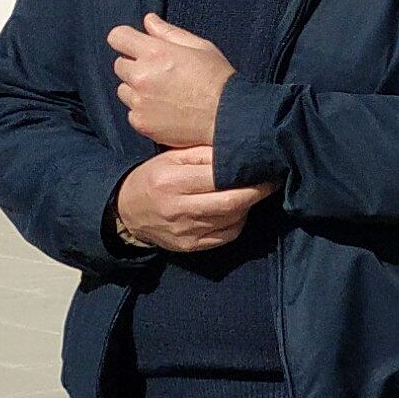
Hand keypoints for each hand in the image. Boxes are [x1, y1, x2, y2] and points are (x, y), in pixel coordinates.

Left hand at [109, 13, 234, 148]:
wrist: (229, 117)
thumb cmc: (219, 80)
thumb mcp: (200, 47)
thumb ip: (169, 32)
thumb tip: (148, 20)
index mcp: (155, 53)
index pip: (117, 37)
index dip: (126, 39)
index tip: (135, 46)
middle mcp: (141, 76)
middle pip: (119, 64)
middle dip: (135, 66)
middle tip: (160, 74)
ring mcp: (139, 101)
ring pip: (123, 90)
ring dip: (137, 89)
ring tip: (164, 94)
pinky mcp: (140, 122)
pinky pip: (132, 112)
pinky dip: (144, 111)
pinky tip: (166, 111)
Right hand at [115, 146, 273, 254]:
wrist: (127, 212)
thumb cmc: (154, 177)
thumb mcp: (171, 157)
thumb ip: (203, 153)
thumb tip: (239, 150)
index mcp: (171, 182)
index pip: (220, 179)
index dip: (249, 175)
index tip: (266, 165)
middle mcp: (178, 209)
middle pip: (232, 203)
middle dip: (258, 191)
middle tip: (271, 180)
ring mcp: (186, 232)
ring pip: (233, 219)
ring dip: (248, 205)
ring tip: (251, 191)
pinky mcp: (191, 246)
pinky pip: (228, 234)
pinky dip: (238, 221)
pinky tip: (236, 209)